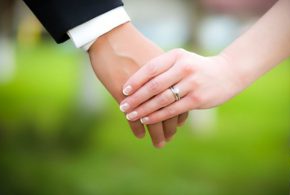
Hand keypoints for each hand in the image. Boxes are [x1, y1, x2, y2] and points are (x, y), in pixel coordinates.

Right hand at [88, 23, 187, 147]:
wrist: (110, 38)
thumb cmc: (131, 45)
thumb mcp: (153, 56)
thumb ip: (164, 70)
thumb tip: (172, 81)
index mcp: (167, 74)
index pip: (177, 99)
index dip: (178, 113)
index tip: (178, 124)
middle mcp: (158, 84)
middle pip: (168, 111)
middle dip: (169, 127)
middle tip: (169, 138)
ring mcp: (141, 91)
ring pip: (153, 118)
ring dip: (157, 133)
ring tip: (160, 143)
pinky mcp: (124, 96)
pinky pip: (134, 117)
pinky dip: (137, 128)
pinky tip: (140, 136)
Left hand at [121, 48, 244, 124]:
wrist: (227, 73)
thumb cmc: (196, 68)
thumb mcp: (181, 60)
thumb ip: (162, 67)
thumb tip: (134, 82)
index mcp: (176, 55)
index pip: (151, 68)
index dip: (135, 80)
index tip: (124, 91)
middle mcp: (184, 68)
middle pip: (154, 85)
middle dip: (136, 98)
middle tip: (123, 107)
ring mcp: (192, 84)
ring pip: (162, 100)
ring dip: (144, 109)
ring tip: (131, 116)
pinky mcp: (197, 99)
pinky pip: (172, 110)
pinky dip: (157, 116)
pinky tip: (146, 120)